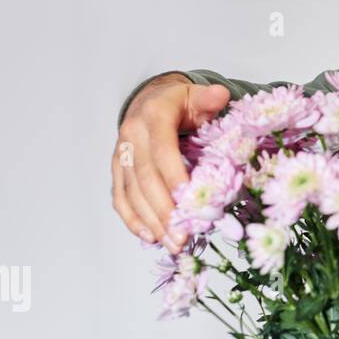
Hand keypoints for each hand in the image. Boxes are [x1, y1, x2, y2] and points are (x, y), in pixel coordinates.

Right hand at [111, 74, 229, 252]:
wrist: (149, 97)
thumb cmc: (179, 101)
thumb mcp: (196, 95)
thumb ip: (209, 98)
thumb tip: (221, 95)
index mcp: (154, 116)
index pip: (163, 152)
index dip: (175, 178)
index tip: (191, 204)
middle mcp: (132, 136)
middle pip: (146, 179)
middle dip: (164, 211)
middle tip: (182, 237)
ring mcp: (121, 154)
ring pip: (131, 193)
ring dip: (151, 222)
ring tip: (172, 244)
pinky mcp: (117, 169)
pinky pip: (120, 197)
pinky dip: (132, 219)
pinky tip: (150, 236)